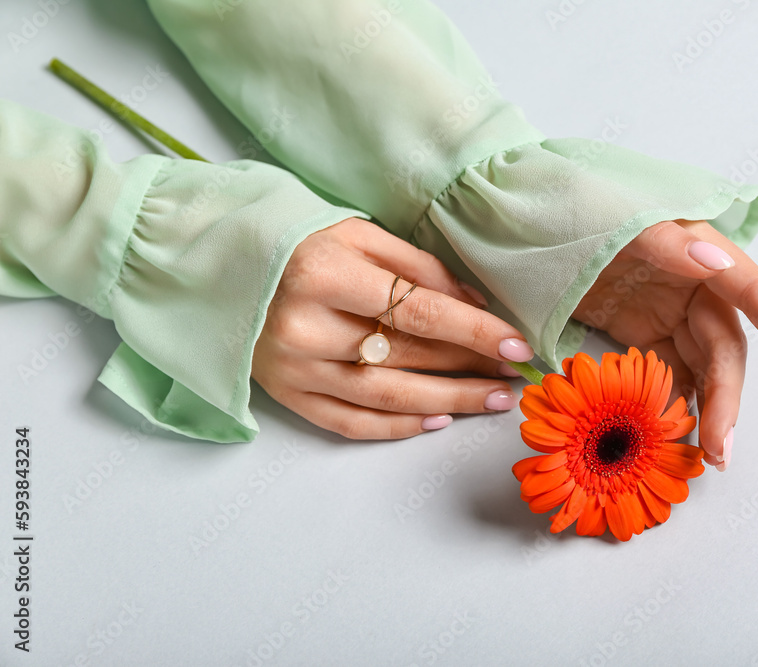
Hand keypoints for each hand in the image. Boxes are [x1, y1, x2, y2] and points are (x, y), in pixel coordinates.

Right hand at [251, 218, 534, 439]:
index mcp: (324, 275)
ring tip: (492, 400)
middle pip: (408, 356)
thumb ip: (418, 267)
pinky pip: (351, 423)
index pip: (419, 312)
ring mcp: (294, 369)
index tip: (517, 346)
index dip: (474, 332)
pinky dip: (399, 427)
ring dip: (450, 402)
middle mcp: (306, 328)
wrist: (212, 265)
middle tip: (513, 373)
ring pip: (388, 398)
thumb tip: (475, 305)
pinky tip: (438, 420)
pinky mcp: (286, 395)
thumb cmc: (293, 241)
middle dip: (470, 367)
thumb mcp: (355, 234)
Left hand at [573, 219, 757, 470]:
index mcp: (698, 248)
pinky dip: (671, 403)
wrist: (526, 219)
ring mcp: (665, 311)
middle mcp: (692, 284)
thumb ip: (663, 240)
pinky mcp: (639, 332)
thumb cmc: (575, 205)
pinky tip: (673, 436)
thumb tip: (716, 260)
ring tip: (707, 455)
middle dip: (728, 399)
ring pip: (700, 368)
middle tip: (720, 449)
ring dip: (706, 410)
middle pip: (724, 349)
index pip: (754, 294)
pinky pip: (665, 373)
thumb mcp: (616, 217)